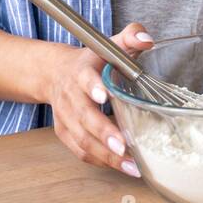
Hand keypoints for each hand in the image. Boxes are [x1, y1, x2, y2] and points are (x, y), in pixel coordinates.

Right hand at [43, 22, 153, 176]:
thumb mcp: (110, 43)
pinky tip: (122, 166)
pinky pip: (81, 151)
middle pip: (84, 117)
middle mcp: (70, 96)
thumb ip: (131, 36)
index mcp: (81, 72)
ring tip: (131, 165)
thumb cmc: (92, 60)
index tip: (104, 97)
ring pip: (82, 140)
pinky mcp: (65, 133)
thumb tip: (148, 40)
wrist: (54, 73)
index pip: (85, 79)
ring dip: (106, 155)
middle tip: (123, 146)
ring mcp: (65, 117)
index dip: (93, 87)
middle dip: (104, 133)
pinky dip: (101, 161)